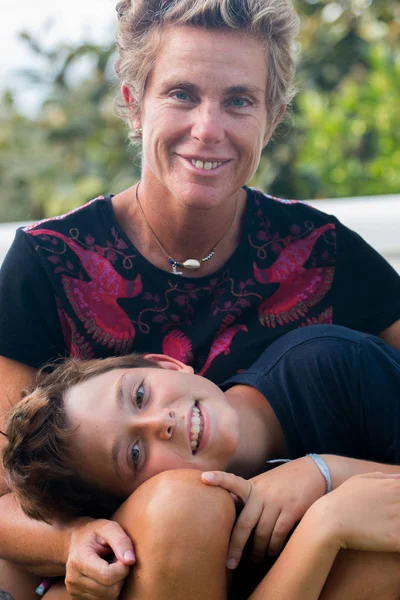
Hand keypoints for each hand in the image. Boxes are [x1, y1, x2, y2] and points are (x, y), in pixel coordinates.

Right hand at [65, 518, 134, 598]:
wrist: (75, 542)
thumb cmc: (94, 533)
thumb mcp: (108, 526)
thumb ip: (121, 541)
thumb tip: (130, 560)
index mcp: (79, 560)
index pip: (108, 576)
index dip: (122, 568)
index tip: (122, 556)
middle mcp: (73, 579)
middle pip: (111, 590)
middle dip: (120, 575)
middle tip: (116, 560)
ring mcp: (74, 591)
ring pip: (109, 597)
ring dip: (115, 583)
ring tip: (109, 566)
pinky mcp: (77, 598)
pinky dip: (109, 589)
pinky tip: (104, 575)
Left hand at [202, 457, 325, 567]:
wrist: (314, 471)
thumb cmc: (285, 480)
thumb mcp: (264, 482)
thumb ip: (249, 494)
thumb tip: (232, 508)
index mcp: (253, 486)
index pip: (233, 481)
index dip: (219, 480)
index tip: (204, 478)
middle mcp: (262, 494)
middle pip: (244, 524)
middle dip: (236, 546)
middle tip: (230, 563)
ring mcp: (277, 502)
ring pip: (262, 534)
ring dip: (258, 551)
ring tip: (256, 559)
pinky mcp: (292, 510)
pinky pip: (278, 535)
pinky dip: (274, 547)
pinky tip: (272, 553)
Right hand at [311, 472, 399, 553]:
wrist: (329, 520)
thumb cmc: (344, 499)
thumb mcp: (361, 479)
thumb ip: (384, 477)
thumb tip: (399, 476)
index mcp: (393, 486)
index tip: (396, 506)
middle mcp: (398, 500)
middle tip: (393, 519)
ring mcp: (398, 520)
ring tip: (392, 528)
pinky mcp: (395, 539)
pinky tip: (393, 541)